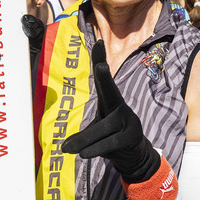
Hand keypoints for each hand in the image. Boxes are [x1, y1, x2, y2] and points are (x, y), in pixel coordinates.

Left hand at [60, 41, 159, 183]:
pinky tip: (83, 154)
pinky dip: (94, 149)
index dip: (100, 60)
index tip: (98, 43)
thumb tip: (64, 147)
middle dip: (106, 78)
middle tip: (101, 66)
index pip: (103, 80)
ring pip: (101, 129)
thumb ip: (82, 135)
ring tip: (66, 149)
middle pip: (111, 91)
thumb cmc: (112, 138)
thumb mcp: (96, 131)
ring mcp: (127, 121)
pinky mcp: (131, 136)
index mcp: (110, 101)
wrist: (135, 155)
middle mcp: (120, 107)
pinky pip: (109, 143)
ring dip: (83, 140)